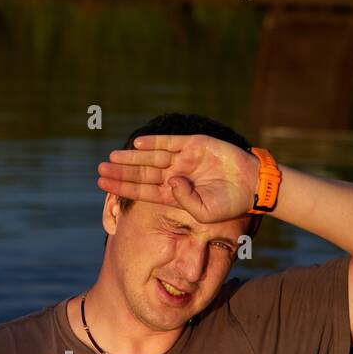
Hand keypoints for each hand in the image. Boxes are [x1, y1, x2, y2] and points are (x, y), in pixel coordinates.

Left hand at [97, 133, 259, 223]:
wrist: (252, 186)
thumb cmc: (229, 204)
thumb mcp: (205, 212)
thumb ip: (184, 199)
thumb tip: (169, 180)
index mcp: (173, 194)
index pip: (142, 190)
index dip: (122, 186)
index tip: (103, 185)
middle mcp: (175, 175)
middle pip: (142, 172)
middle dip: (121, 172)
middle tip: (99, 169)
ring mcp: (184, 159)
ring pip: (152, 156)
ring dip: (132, 157)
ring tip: (112, 157)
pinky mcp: (195, 144)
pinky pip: (171, 142)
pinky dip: (155, 141)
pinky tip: (137, 143)